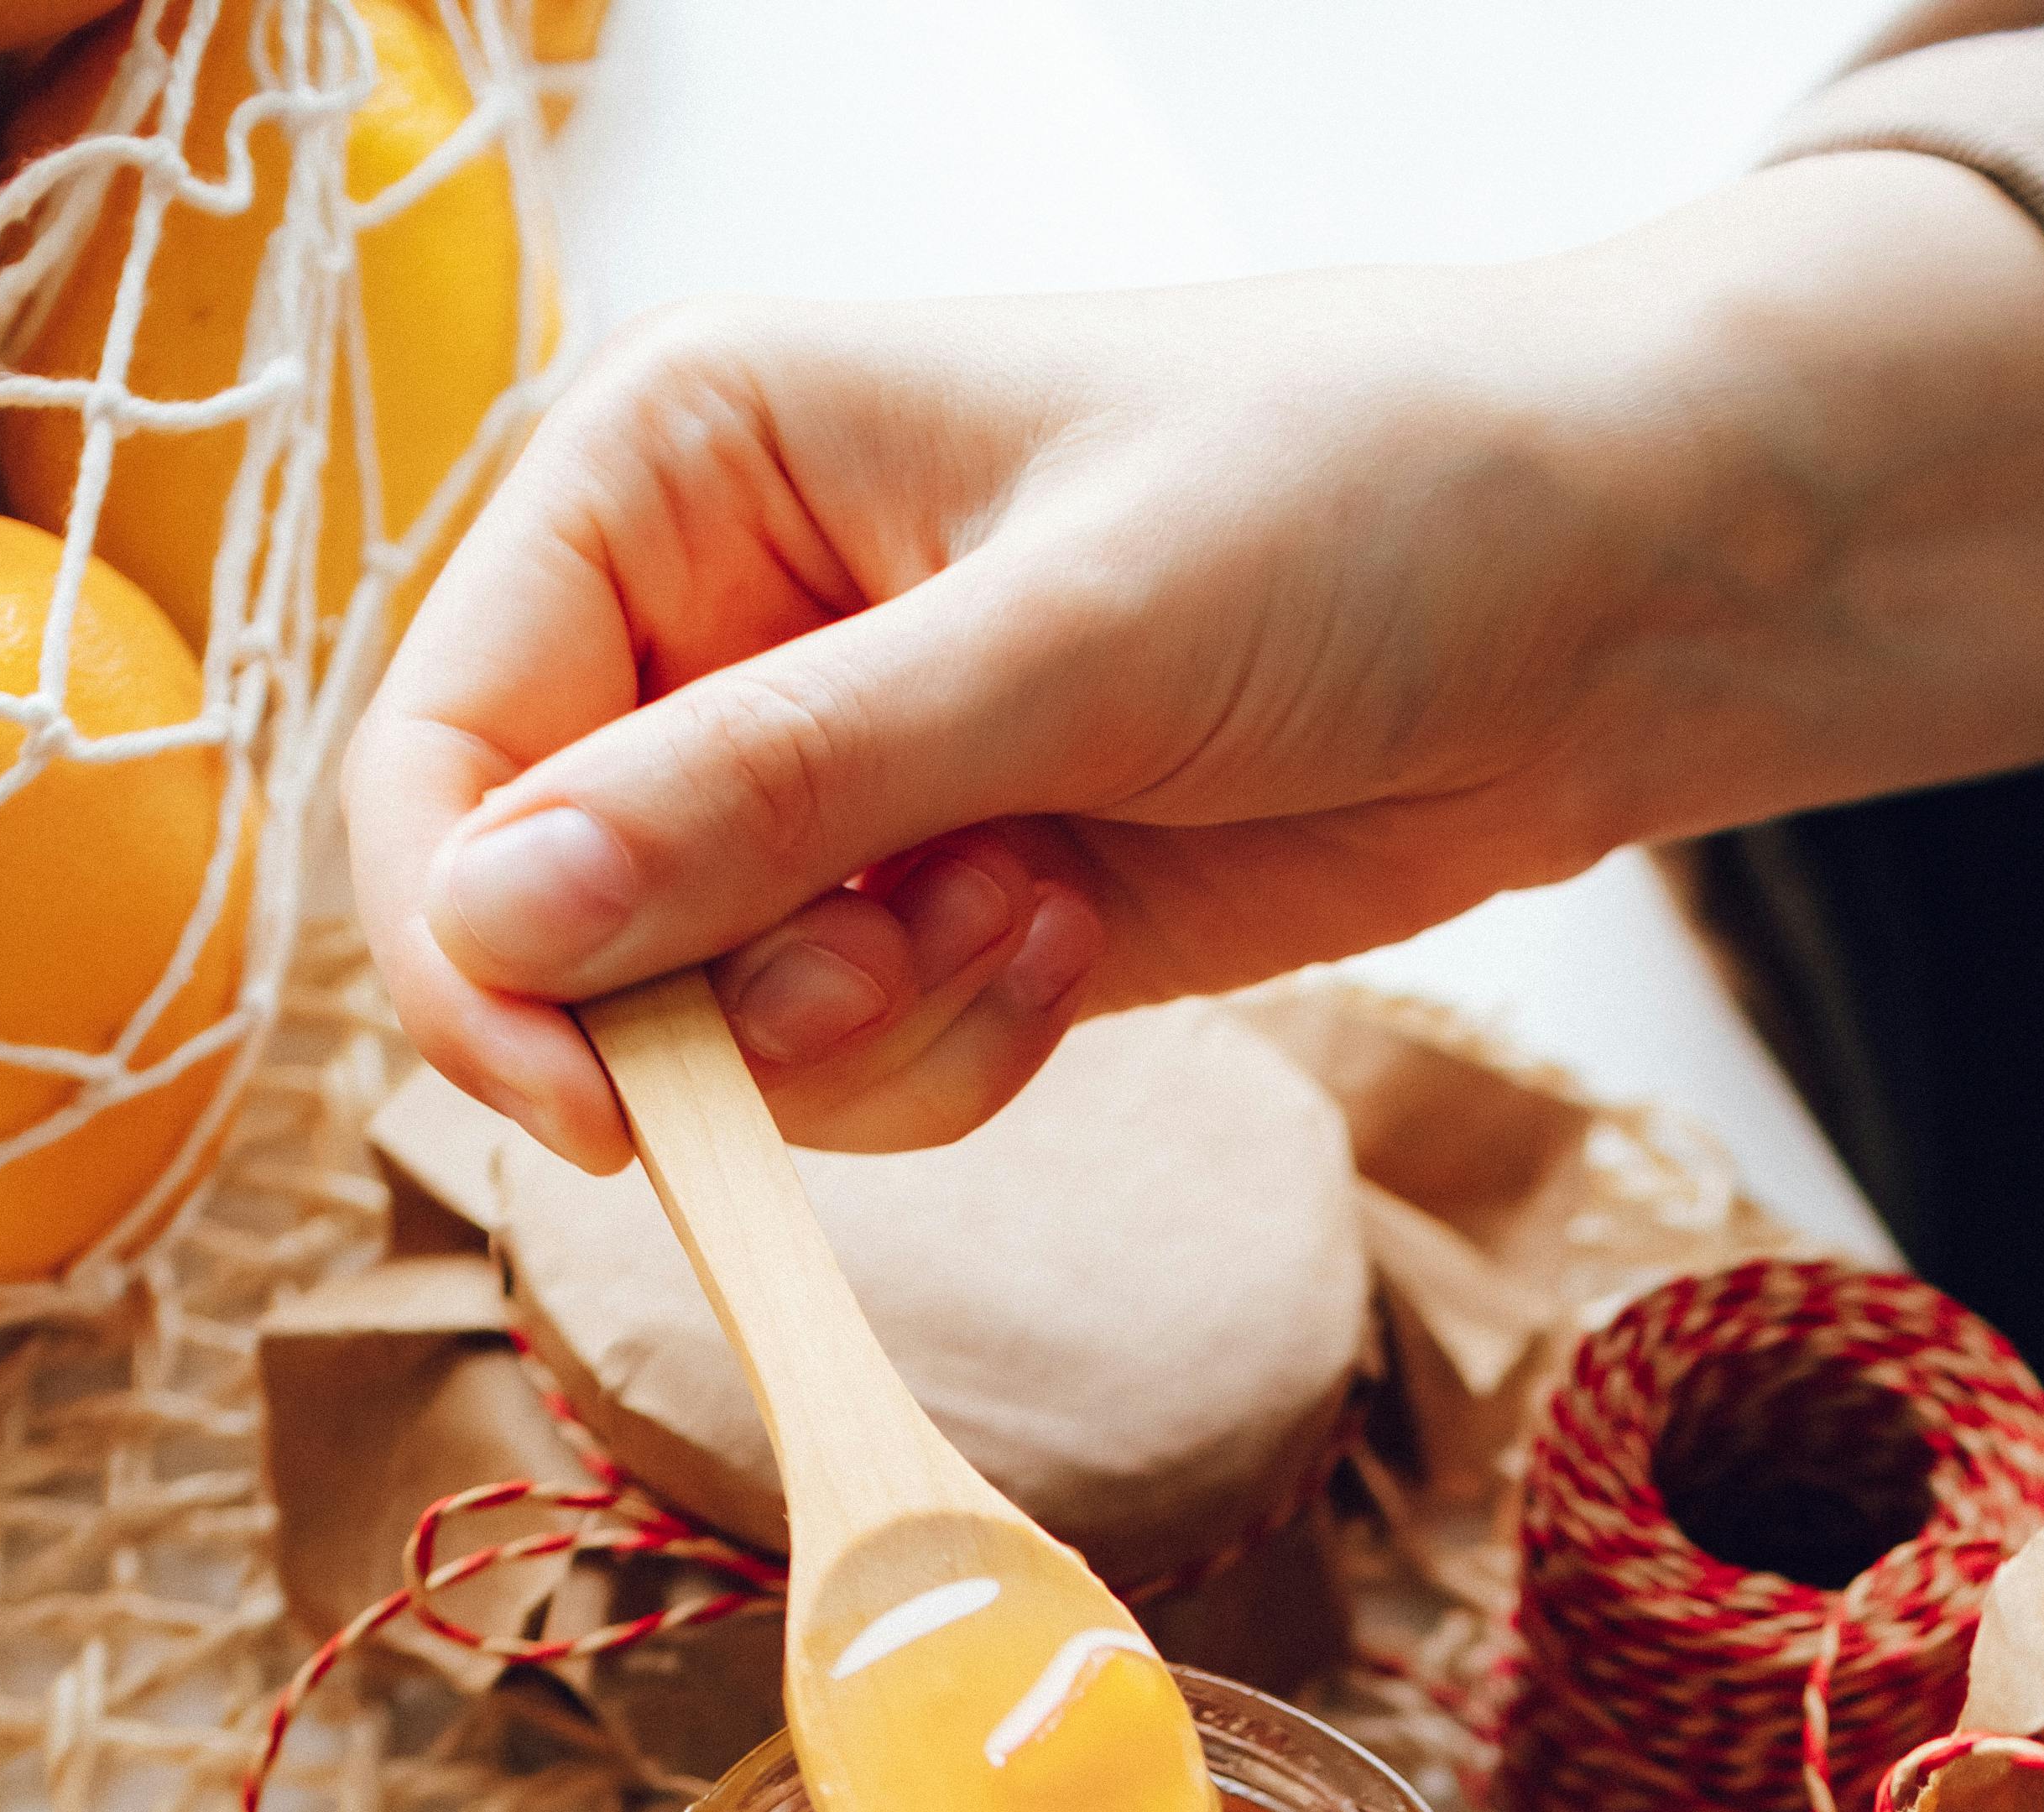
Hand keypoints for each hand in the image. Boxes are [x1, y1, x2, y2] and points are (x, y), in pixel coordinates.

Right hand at [344, 163, 2043, 1174]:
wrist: (1597, 597)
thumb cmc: (1352, 500)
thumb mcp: (1056, 635)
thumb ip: (775, 791)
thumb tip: (500, 923)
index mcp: (671, 467)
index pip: (445, 750)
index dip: (475, 955)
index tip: (595, 1111)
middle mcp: (715, 632)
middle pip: (556, 926)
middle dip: (718, 1008)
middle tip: (894, 967)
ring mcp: (831, 793)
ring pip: (715, 1032)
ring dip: (868, 1040)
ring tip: (1038, 911)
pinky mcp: (945, 919)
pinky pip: (857, 1078)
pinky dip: (953, 1062)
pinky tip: (1076, 939)